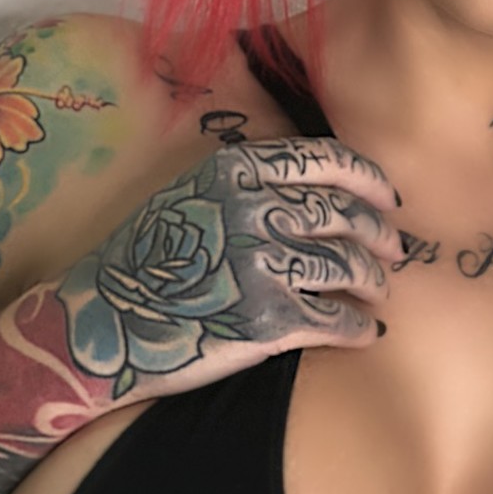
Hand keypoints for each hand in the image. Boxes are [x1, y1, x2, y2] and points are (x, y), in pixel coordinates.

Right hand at [58, 138, 404, 402]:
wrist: (98, 326)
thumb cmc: (145, 261)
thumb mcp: (190, 195)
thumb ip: (247, 183)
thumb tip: (319, 186)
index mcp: (234, 172)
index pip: (326, 160)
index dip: (368, 180)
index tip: (388, 199)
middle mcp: (252, 210)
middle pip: (344, 214)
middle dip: (379, 234)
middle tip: (394, 251)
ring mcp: (261, 264)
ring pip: (349, 266)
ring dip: (374, 282)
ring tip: (379, 292)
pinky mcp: (267, 321)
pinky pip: (337, 320)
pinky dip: (360, 327)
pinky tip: (367, 332)